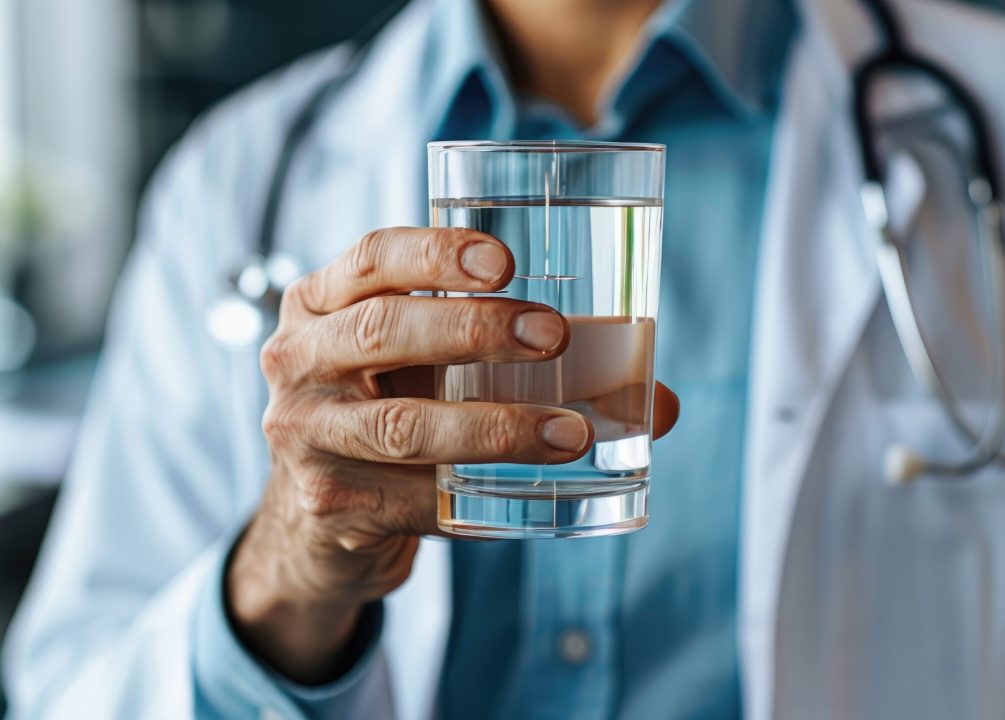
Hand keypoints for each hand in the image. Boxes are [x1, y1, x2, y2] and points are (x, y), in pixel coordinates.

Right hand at [227, 227, 678, 682]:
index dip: (436, 254)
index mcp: (323, 302)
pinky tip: (525, 492)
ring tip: (572, 432)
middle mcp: (299, 360)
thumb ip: (519, 361)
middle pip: (383, 330)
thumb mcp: (430, 368)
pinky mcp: (329, 503)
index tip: (506, 262)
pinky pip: (410, 498)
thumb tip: (655, 399)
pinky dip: (476, 492)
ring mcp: (305, 435)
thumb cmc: (397, 412)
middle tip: (553, 338)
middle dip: (475, 329)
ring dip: (495, 426)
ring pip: (403, 426)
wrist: (324, 518)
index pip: (373, 257)